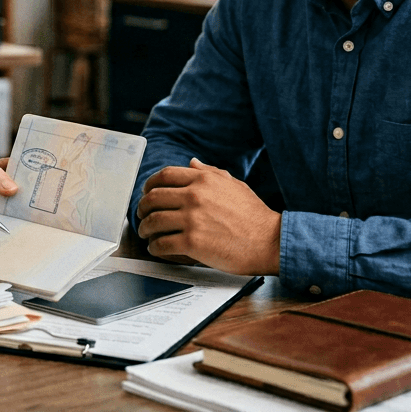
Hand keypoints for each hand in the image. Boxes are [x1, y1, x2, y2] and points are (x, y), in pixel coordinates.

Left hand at [136, 158, 281, 274]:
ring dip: (145, 229)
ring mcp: (192, 219)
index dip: (149, 185)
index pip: (164, 176)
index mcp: (204, 180)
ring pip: (153, 221)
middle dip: (142, 208)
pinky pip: (162, 244)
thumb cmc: (253, 215)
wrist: (269, 241)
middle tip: (141, 215)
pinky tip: (156, 249)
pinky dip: (155, 247)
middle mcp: (194, 196)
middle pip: (153, 198)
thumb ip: (210, 172)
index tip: (146, 193)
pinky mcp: (192, 242)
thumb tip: (191, 162)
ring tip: (146, 234)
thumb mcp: (233, 184)